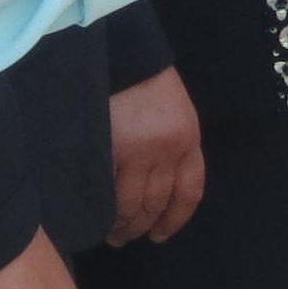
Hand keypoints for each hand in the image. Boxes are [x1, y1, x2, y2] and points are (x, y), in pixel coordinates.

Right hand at [106, 67, 205, 245]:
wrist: (119, 50)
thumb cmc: (144, 79)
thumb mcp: (174, 110)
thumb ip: (172, 145)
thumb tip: (158, 187)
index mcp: (188, 137)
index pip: (189, 191)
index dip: (176, 219)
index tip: (161, 234)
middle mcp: (169, 149)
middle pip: (158, 203)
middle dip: (144, 226)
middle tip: (128, 237)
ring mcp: (140, 151)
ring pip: (133, 204)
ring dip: (123, 226)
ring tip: (112, 234)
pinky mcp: (111, 150)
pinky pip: (110, 192)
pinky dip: (105, 210)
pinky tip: (97, 216)